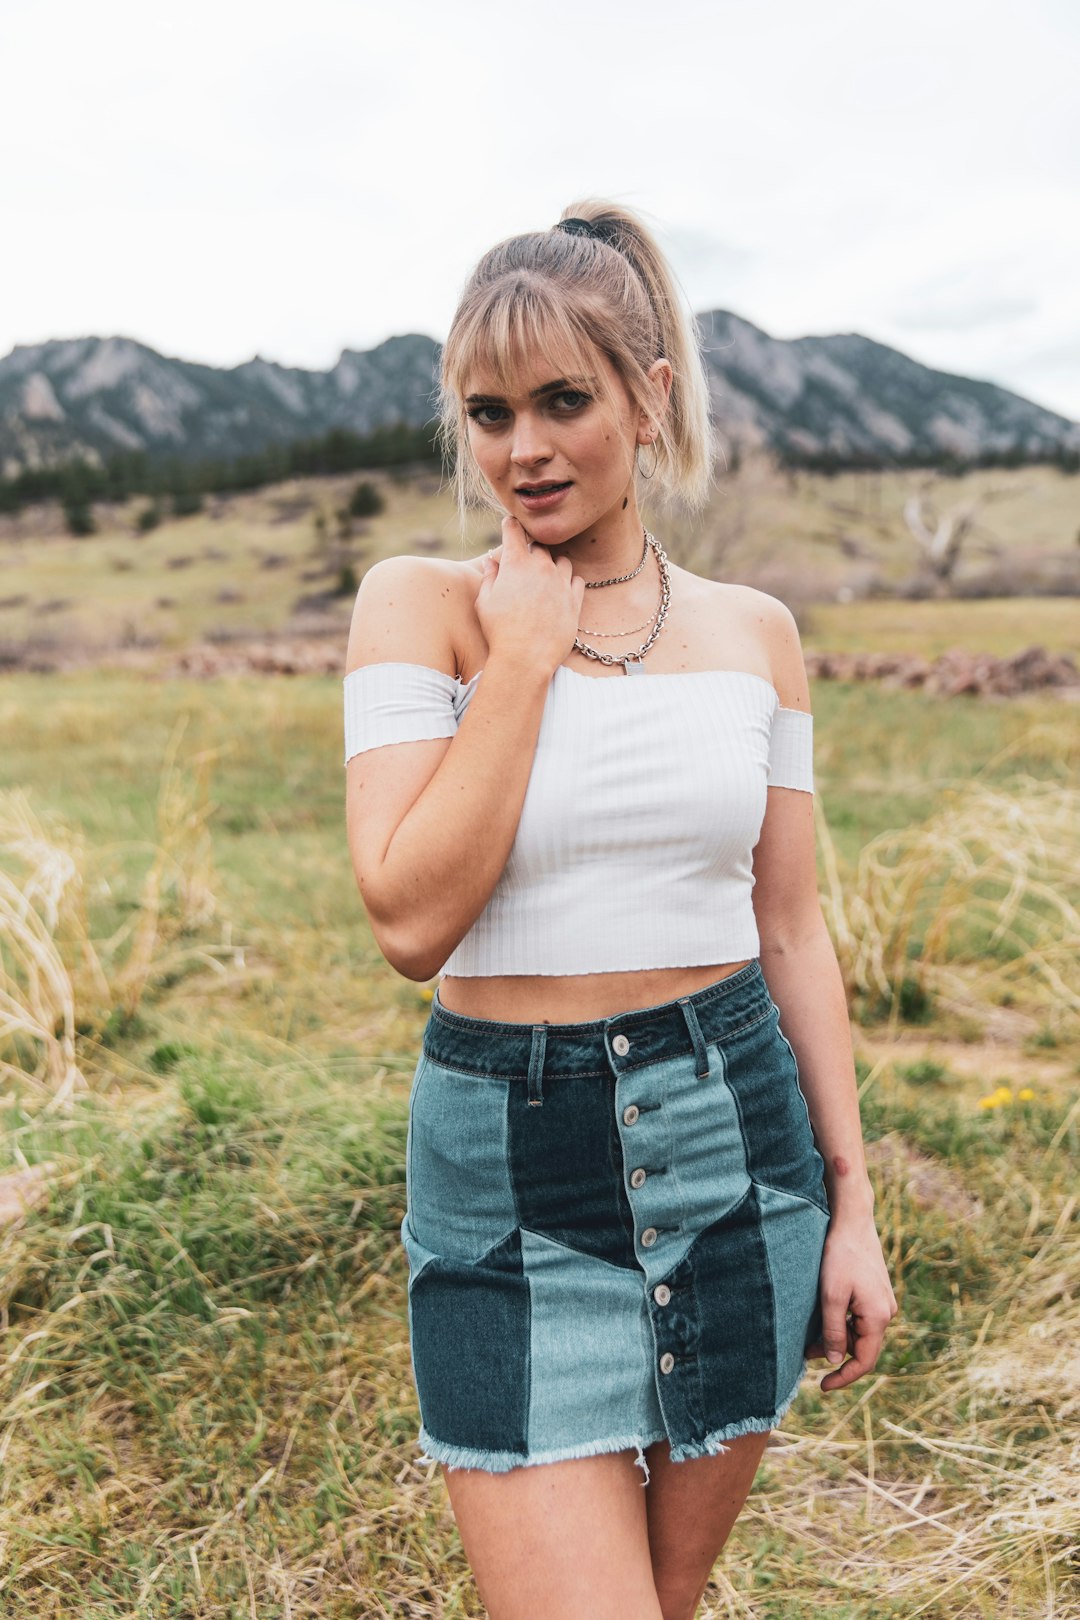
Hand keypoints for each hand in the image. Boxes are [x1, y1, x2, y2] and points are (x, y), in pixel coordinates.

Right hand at [473, 515, 585, 677]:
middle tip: (525, 566)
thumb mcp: (484, 602)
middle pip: (539, 546)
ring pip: (562, 561)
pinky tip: (560, 593)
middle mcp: (541, 567)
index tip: (510, 526)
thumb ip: (490, 577)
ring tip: (544, 582)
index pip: (514, 529)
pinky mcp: (575, 600)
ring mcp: (561, 582)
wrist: (526, 658)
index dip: (511, 525)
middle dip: (532, 552)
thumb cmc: (499, 632)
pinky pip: (577, 581)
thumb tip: (493, 562)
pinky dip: (569, 583)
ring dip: (553, 566)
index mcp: (516, 563)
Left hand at [806, 1213, 897, 1391]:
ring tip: (809, 1335)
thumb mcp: (831, 1296)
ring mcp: (882, 1301)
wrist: (852, 1221)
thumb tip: (836, 1361)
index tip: (822, 1386)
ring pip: (859, 1331)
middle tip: (805, 1351)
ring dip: (837, 1336)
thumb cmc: (840, 1256)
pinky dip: (842, 1321)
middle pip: (861, 1346)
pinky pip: (860, 1316)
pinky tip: (824, 1316)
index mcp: (879, 1317)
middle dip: (835, 1353)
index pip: (865, 1361)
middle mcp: (886, 1312)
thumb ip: (834, 1331)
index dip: (844, 1377)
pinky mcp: (876, 1291)